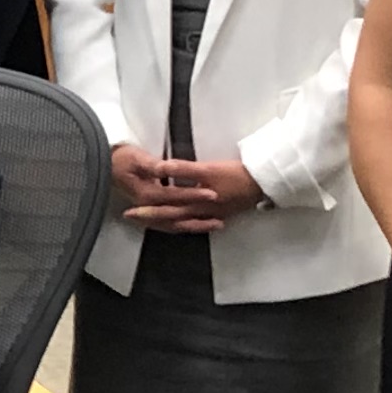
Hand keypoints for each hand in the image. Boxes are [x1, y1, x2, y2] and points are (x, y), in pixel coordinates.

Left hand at [114, 146, 261, 231]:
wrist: (262, 183)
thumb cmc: (236, 174)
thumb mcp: (209, 168)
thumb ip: (184, 168)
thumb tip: (159, 168)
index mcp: (196, 202)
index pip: (165, 208)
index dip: (147, 210)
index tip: (129, 211)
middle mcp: (200, 213)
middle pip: (170, 218)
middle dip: (150, 219)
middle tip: (130, 218)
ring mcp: (210, 216)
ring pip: (182, 223)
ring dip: (163, 222)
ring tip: (147, 222)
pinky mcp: (218, 215)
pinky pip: (195, 223)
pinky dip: (184, 225)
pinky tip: (177, 224)